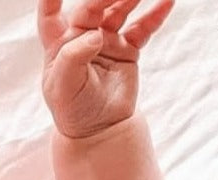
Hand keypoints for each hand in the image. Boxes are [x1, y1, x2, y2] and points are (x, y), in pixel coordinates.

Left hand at [39, 0, 172, 138]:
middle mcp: (82, 39)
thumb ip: (73, 57)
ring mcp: (106, 42)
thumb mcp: (63, 87)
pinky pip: (142, 28)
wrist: (99, 129)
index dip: (50, 0)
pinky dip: (154, 15)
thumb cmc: (73, 110)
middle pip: (92, 7)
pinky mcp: (127, 50)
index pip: (50, 16)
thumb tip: (96, 34)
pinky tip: (167, 2)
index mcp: (59, 46)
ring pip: (119, 11)